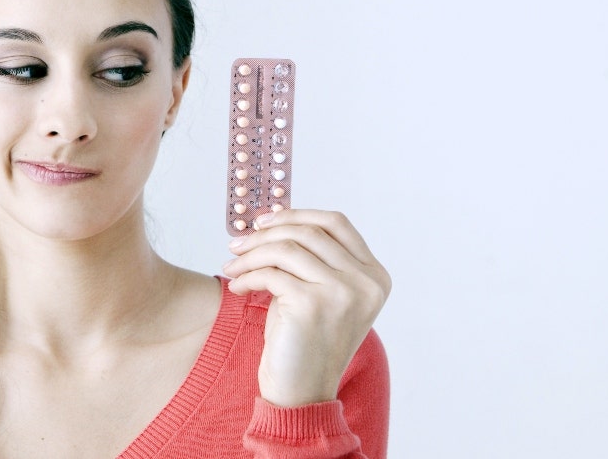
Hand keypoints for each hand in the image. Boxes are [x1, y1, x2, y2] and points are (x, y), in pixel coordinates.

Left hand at [223, 209, 390, 406]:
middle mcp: (365, 282)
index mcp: (374, 275)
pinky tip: (237, 287)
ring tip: (232, 268)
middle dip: (265, 235)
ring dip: (251, 255)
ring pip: (285, 249)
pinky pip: (270, 274)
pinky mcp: (312, 304)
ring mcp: (342, 292)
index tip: (264, 221)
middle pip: (308, 232)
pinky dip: (247, 277)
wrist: (301, 393)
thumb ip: (312, 257)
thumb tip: (274, 218)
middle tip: (237, 244)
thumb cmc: (305, 342)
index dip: (297, 214)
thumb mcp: (319, 293)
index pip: (336, 223)